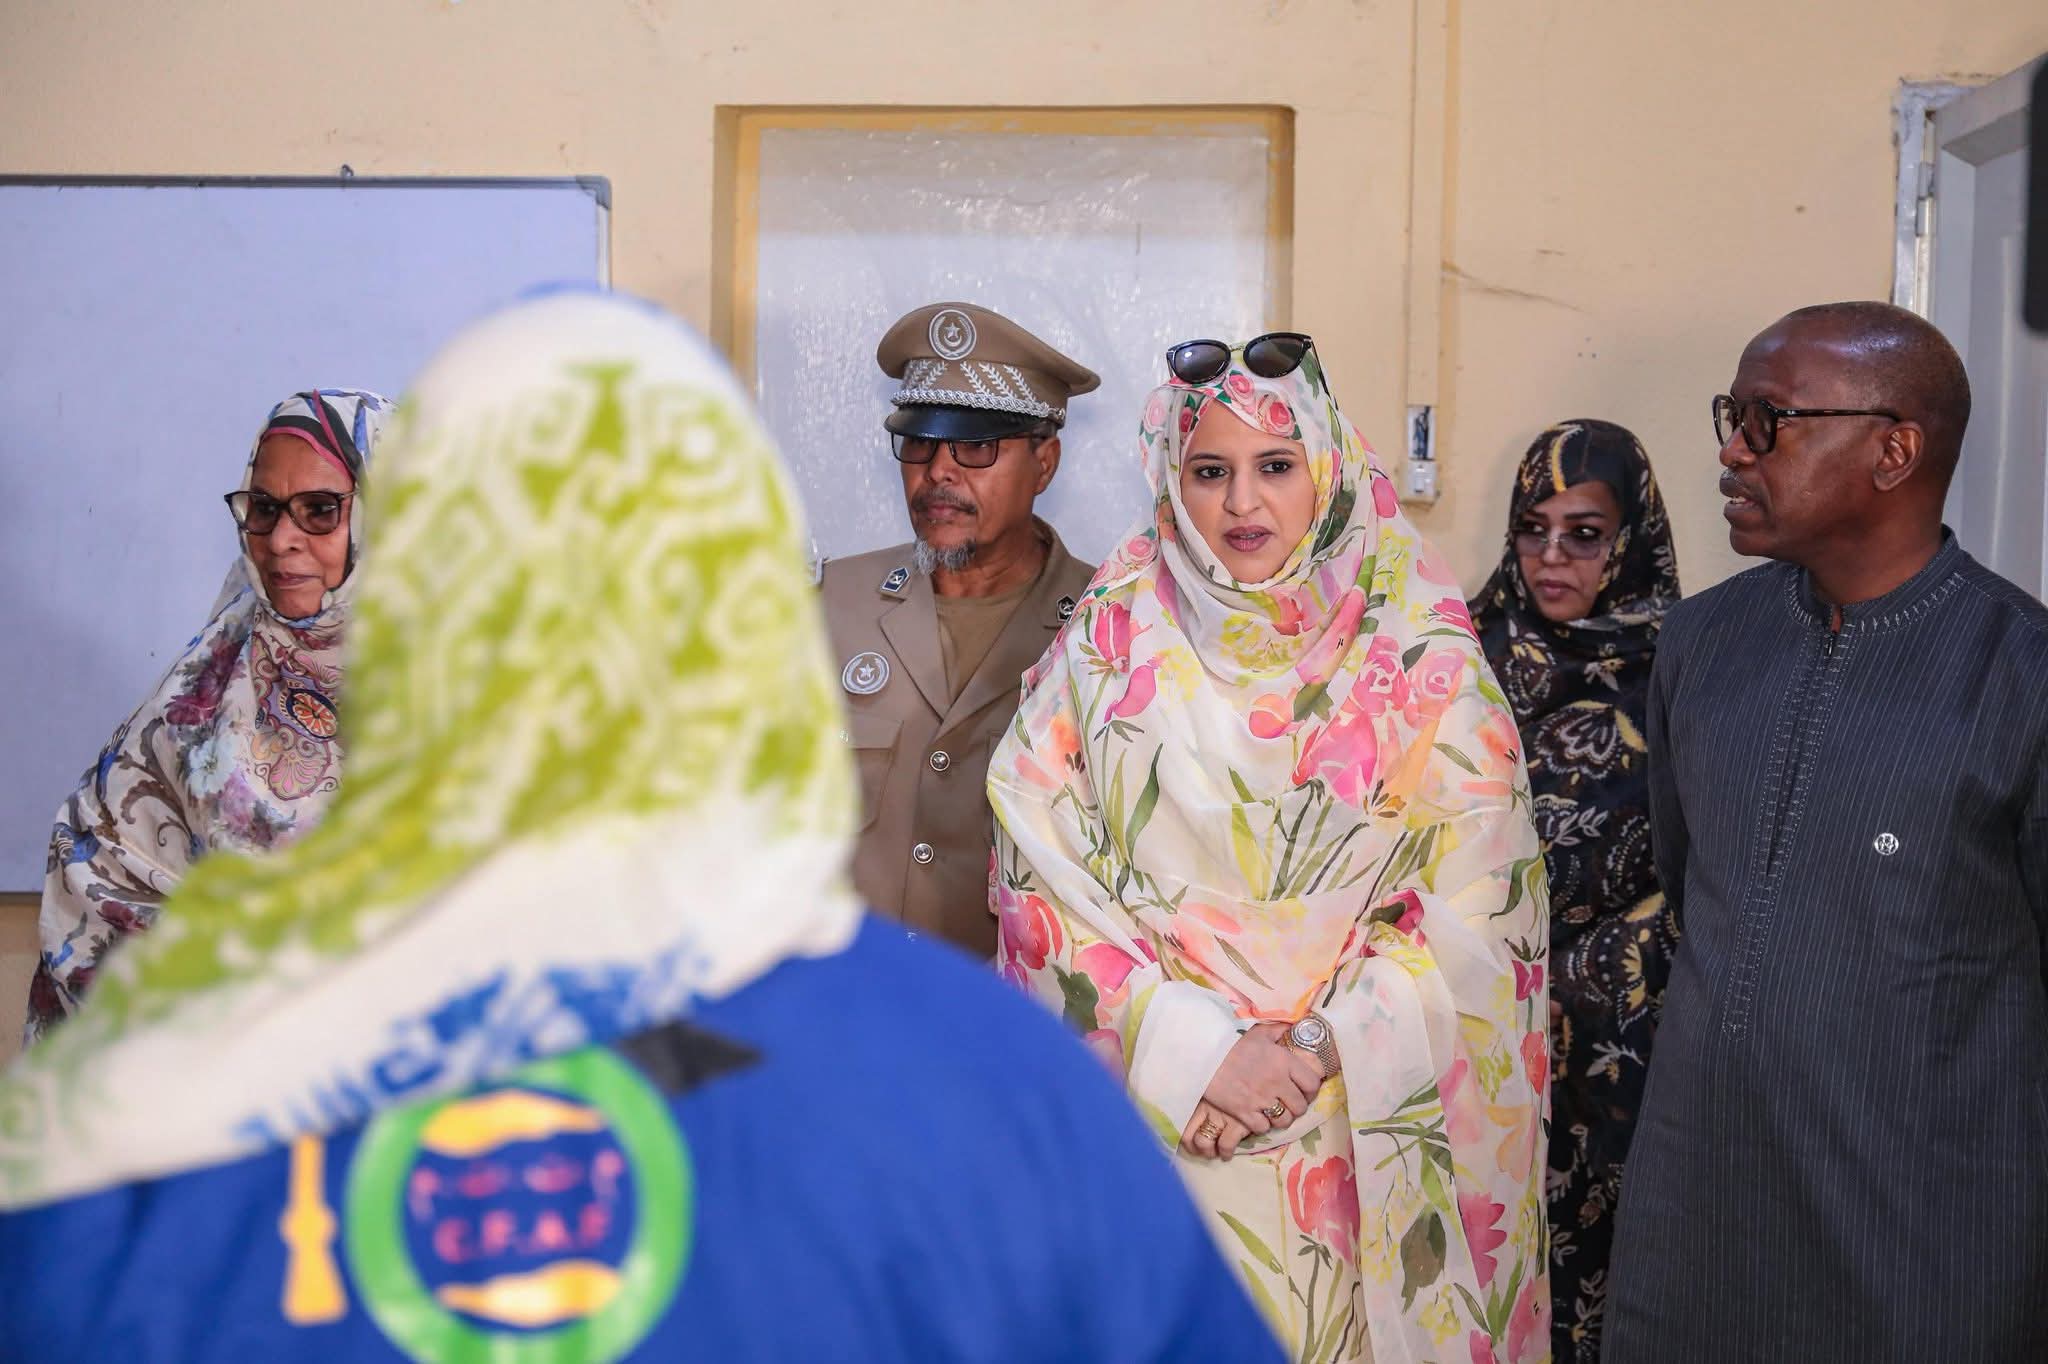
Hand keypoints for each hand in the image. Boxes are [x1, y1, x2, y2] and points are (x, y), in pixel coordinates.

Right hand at [1179, 1022, 1326, 1159]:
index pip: (1312, 1084)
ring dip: (1281, 1118)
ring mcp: (1261, 1099)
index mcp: (1284, 1061)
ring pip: (1284, 1120)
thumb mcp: (1257, 1033)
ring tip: (1274, 1113)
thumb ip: (1277, 1030)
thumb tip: (1291, 1025)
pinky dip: (1262, 1125)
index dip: (1311, 1090)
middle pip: (1300, 1106)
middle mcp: (1277, 1082)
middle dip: (1296, 1107)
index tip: (1304, 1091)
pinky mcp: (1244, 1112)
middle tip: (1288, 1103)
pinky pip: (1263, 1128)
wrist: (1204, 1056)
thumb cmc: (1232, 1043)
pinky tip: (1257, 1117)